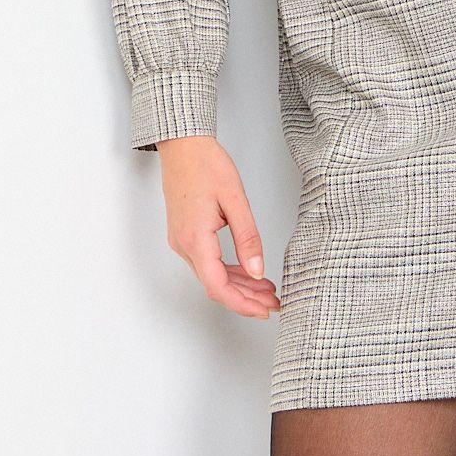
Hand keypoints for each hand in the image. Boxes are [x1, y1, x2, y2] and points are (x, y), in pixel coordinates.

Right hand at [156, 135, 281, 319]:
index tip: (264, 310)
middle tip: (273, 303)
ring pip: (211, 276)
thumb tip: (257, 270)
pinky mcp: (186, 234)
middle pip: (215, 286)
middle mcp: (184, 245)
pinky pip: (207, 262)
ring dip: (239, 286)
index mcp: (195, 239)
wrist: (182, 145)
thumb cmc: (205, 164)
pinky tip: (247, 271)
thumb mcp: (235, 199)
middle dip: (246, 298)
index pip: (218, 287)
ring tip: (266, 289)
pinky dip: (228, 271)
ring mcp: (182, 241)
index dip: (242, 303)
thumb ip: (248, 237)